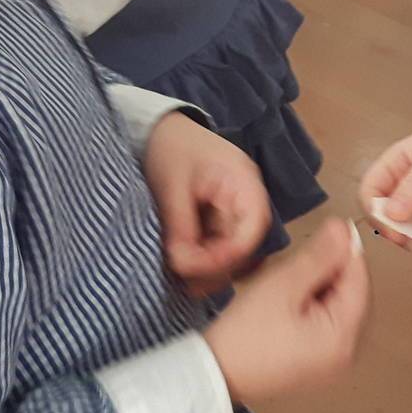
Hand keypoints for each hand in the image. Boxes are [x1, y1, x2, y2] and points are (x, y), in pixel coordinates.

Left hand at [144, 113, 270, 294]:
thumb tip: (183, 266)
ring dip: (211, 269)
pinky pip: (222, 246)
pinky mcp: (223, 219)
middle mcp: (248, 200)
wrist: (159, 130)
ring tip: (183, 280)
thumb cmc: (169, 149)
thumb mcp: (172, 187)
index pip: (253, 229)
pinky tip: (185, 267)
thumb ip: (181, 227)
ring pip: (235, 252)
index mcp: (244, 183)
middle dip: (217, 268)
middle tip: (186, 283)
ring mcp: (237, 210)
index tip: (194, 268)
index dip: (228, 255)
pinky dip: (206, 259)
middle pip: (246, 246)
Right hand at [204, 220, 370, 403]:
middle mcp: (346, 355)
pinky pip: (325, 325)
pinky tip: (287, 302)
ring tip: (287, 283)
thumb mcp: (283, 286)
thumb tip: (344, 229)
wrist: (214, 375)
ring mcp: (332, 363)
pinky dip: (312, 306)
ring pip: (337, 308)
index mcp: (344, 337)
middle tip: (297, 262)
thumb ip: (319, 256)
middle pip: (352, 296)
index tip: (331, 229)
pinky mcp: (316, 364)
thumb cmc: (245, 334)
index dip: (348, 250)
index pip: (360, 281)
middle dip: (331, 271)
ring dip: (319, 287)